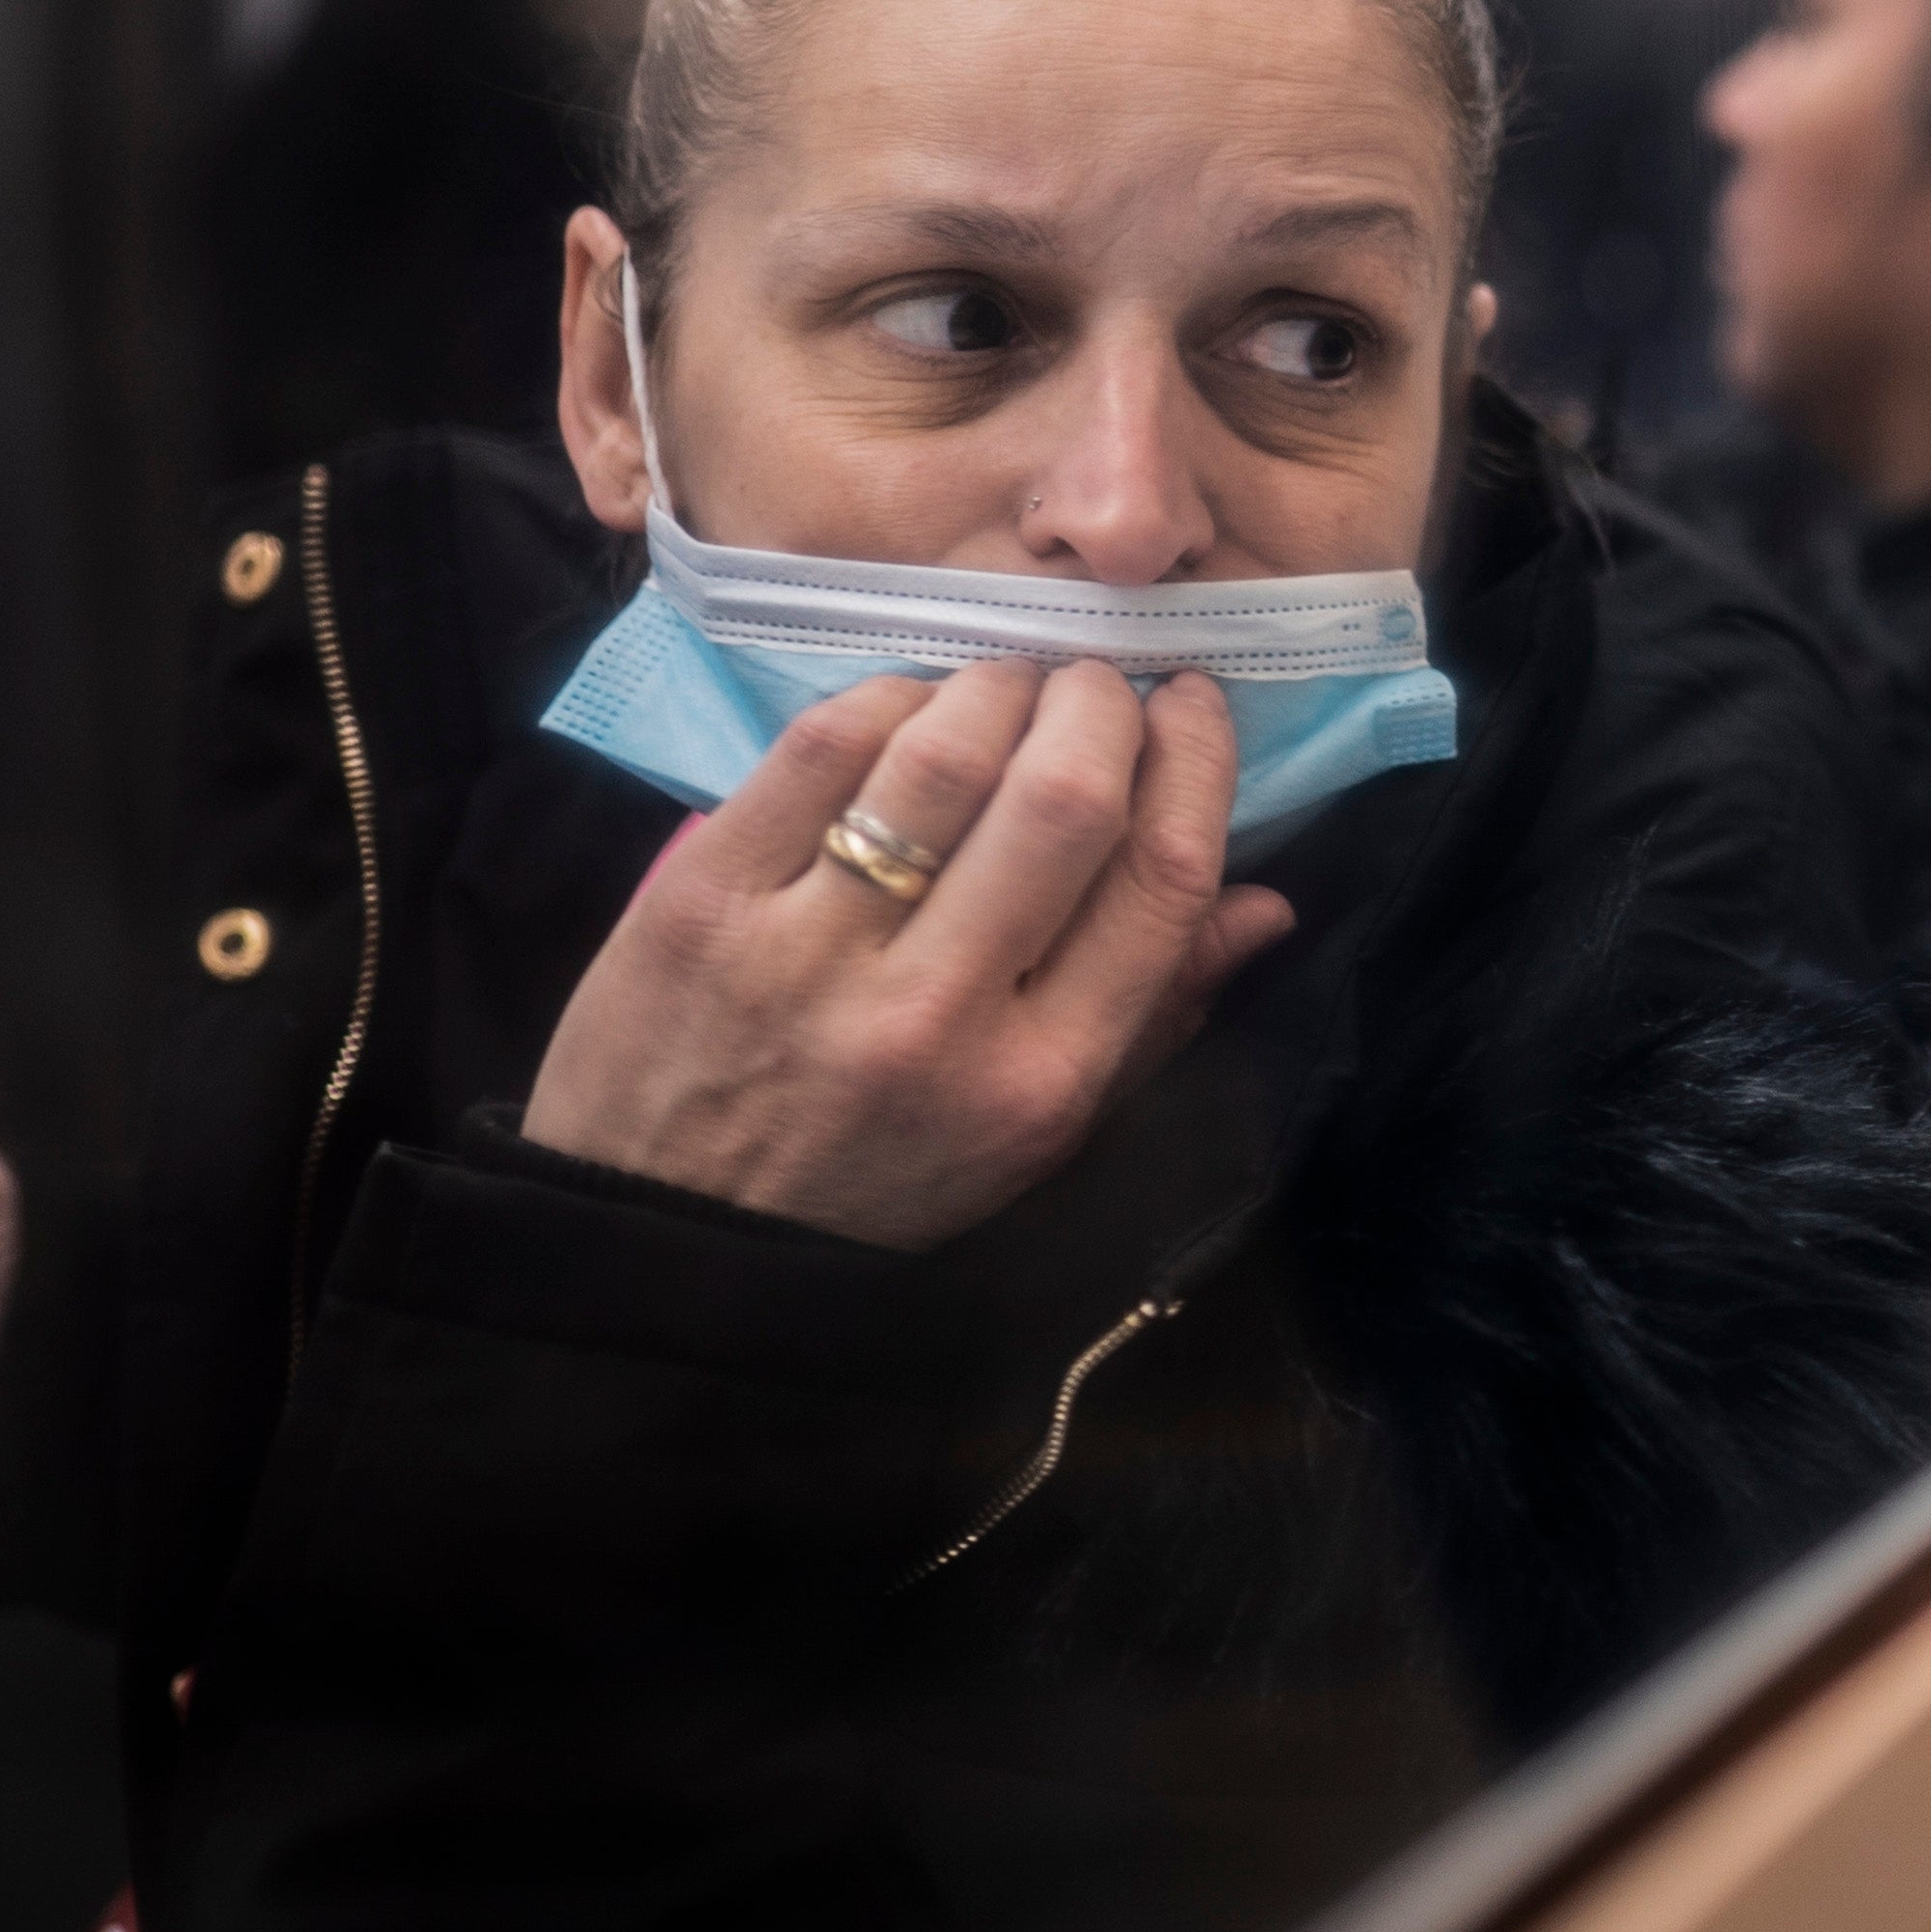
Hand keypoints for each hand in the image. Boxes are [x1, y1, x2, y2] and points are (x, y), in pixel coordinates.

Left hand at [522, 662, 1290, 1249]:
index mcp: (1041, 1081)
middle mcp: (936, 1016)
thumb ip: (1155, 1014)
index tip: (1192, 706)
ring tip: (1005, 688)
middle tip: (1096, 686)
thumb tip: (1265, 899)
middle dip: (1102, 705)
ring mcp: (810, 955)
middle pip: (1065, 797)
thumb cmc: (877, 1182)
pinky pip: (820, 749)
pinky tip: (906, 712)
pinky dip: (887, 700)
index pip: (1162, 879)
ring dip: (997, 687)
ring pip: (944, 755)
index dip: (1198, 762)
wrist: (664, 1245)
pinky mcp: (704, 904)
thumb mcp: (1036, 1136)